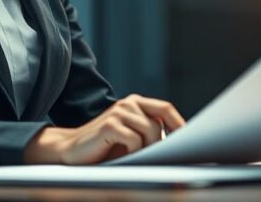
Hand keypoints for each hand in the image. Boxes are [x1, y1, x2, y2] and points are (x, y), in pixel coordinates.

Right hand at [23, 93, 186, 163]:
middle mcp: (128, 103)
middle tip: (153, 158)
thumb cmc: (103, 149)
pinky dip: (132, 153)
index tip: (191, 141)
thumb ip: (149, 135)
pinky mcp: (110, 125)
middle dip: (159, 144)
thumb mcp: (131, 139)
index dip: (179, 124)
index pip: (165, 108)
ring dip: (144, 150)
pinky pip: (135, 141)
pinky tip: (120, 156)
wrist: (69, 153)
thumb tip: (179, 145)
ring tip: (130, 158)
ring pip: (149, 132)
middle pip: (158, 123)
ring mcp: (119, 112)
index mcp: (135, 103)